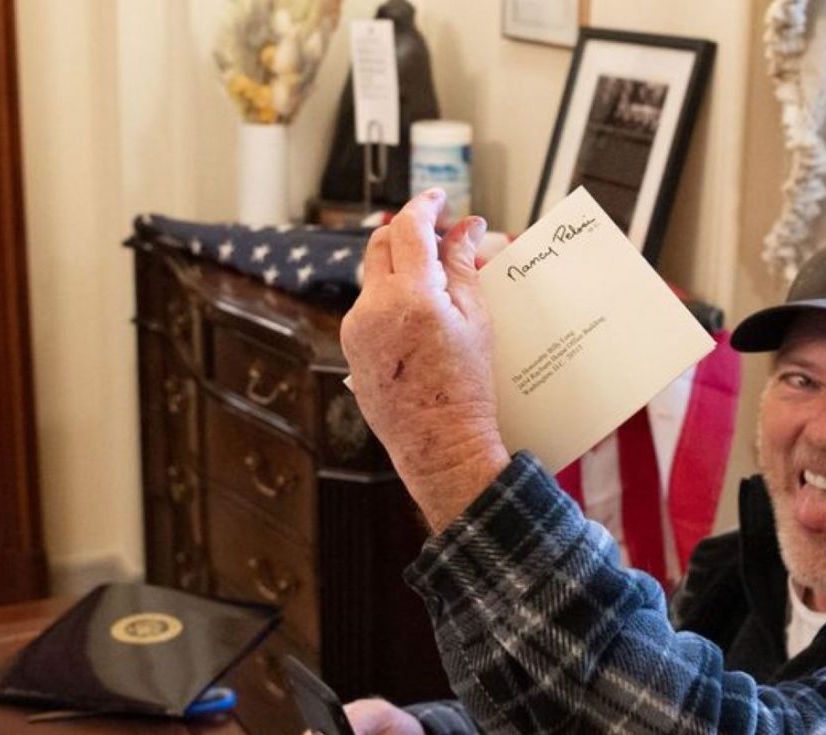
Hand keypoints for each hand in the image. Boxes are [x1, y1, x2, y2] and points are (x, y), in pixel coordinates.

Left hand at [341, 189, 509, 530]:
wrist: (440, 444)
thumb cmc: (466, 388)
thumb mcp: (474, 320)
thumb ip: (462, 266)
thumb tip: (465, 228)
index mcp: (410, 296)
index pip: (408, 228)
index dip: (424, 206)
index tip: (439, 199)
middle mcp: (373, 307)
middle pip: (380, 245)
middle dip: (407, 231)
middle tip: (439, 234)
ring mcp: (356, 329)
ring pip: (374, 278)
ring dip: (400, 268)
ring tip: (436, 281)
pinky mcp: (350, 349)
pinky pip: (369, 309)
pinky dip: (391, 298)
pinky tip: (418, 315)